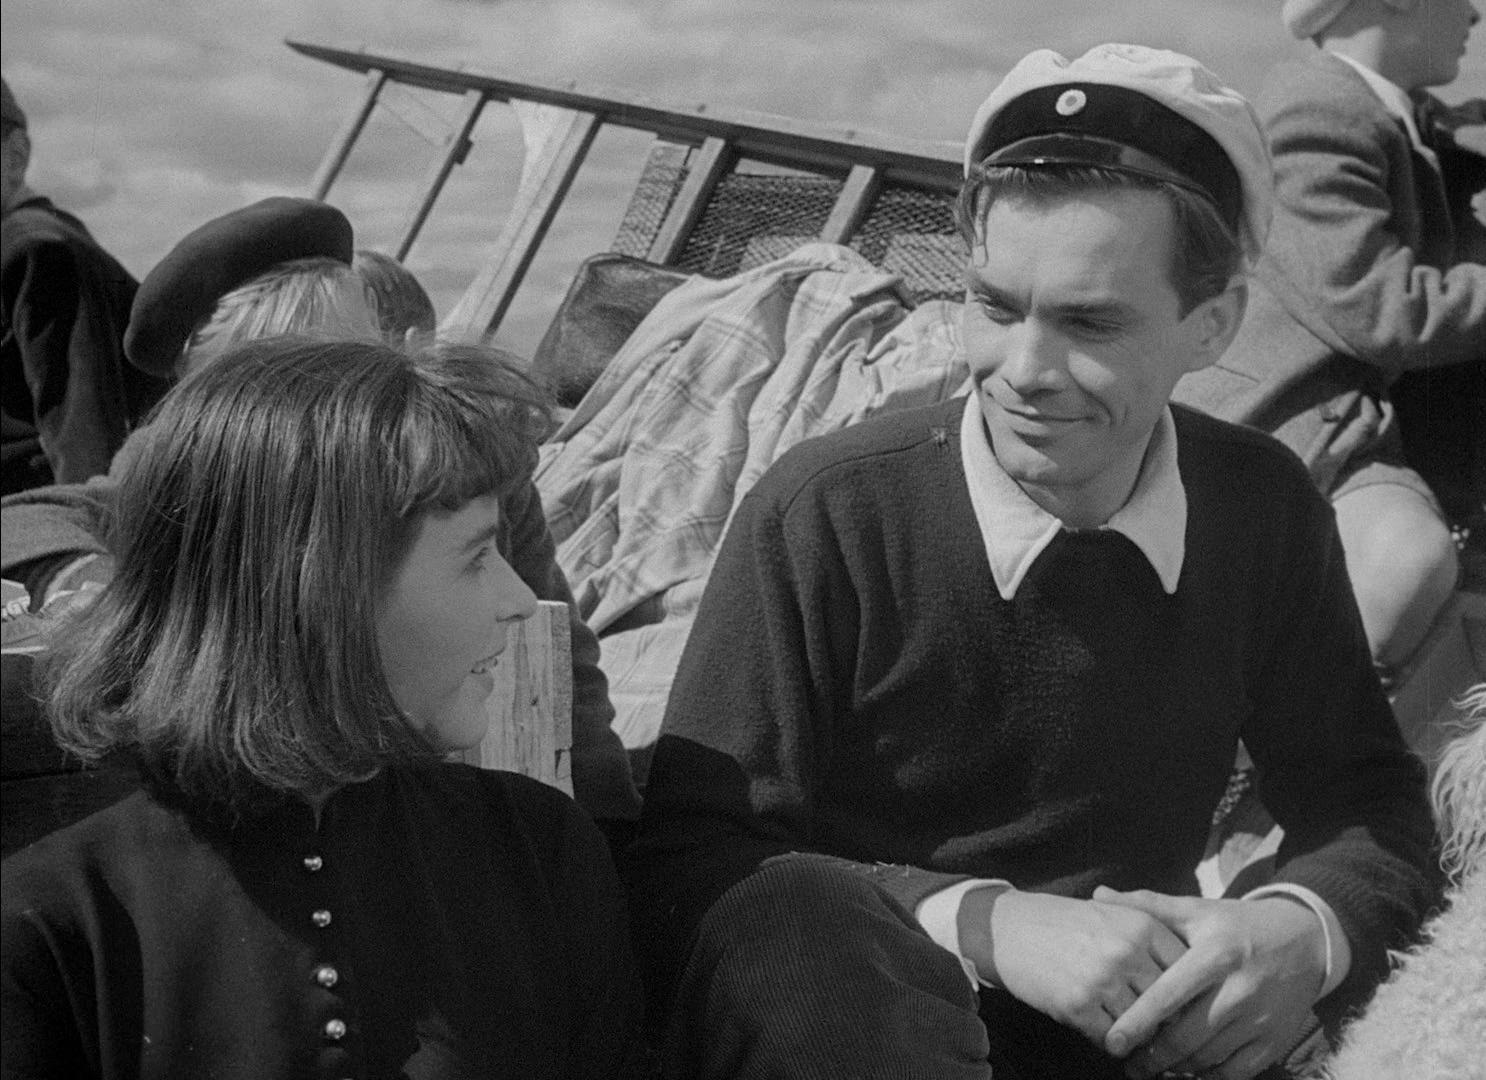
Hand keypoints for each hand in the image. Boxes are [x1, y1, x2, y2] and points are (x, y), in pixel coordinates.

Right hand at [958, 889, 1186, 1045]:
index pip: (1188, 972)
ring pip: (1142, 1025)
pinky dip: (1109, 1041)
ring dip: (1138, 1036)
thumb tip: (1194, 986)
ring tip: (1133, 1037)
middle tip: (1161, 1032)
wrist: (1007, 928)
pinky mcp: (1077, 1005)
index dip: (1188, 995)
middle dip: (1165, 1021)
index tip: (1185, 1008)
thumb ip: (1152, 942)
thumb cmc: (1065, 924)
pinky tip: (1101, 1031)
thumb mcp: (1113, 916)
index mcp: (1142, 924)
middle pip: (1169, 1004)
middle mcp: (1126, 950)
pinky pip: (1110, 1039)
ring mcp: (1102, 979)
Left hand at [1095, 888, 1325, 1079]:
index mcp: (1216, 954)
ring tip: (1149, 1067)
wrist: (1305, 940)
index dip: (1138, 1021)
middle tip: (1127, 1064)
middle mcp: (1240, 989)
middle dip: (1152, 1056)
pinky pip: (1235, 1072)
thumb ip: (1147, 905)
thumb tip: (1098, 894)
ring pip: (1208, 1058)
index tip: (1112, 1042)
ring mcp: (1260, 1019)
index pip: (1169, 995)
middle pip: (1187, 1036)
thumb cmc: (1236, 926)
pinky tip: (1187, 1070)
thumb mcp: (1196, 910)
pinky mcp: (1276, 1040)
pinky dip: (1208, 1076)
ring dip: (1176, 1068)